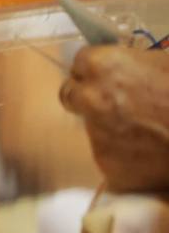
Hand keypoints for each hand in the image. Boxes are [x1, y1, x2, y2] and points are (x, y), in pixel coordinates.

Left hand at [60, 46, 168, 192]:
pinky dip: (127, 159)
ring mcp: (97, 136)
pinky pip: (112, 160)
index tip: (110, 80)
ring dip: (112, 131)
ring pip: (94, 130)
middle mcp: (90, 99)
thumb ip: (134, 66)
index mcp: (102, 65)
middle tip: (119, 108)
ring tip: (148, 136)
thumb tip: (123, 71)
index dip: (97, 73)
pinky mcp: (110, 169)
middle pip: (72, 96)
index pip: (79, 64)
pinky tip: (153, 157)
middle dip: (89, 100)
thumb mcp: (164, 64)